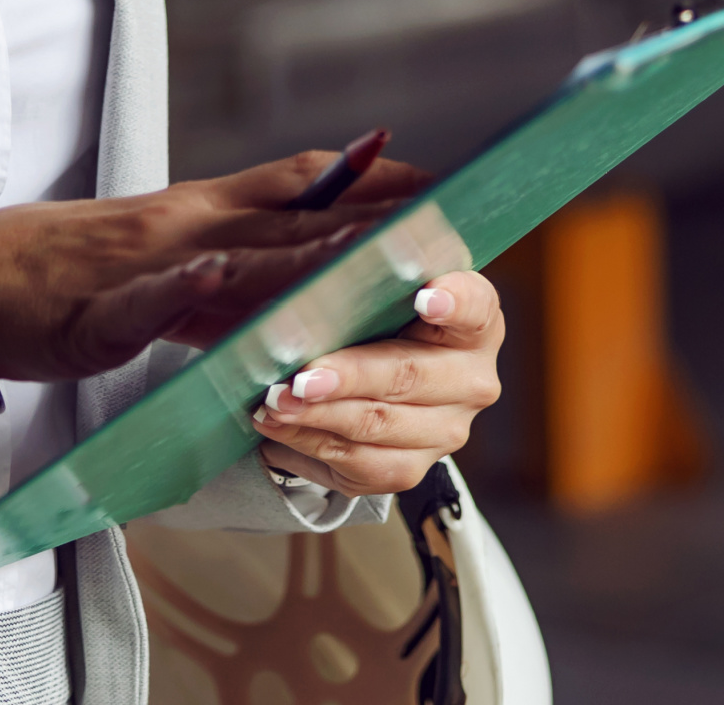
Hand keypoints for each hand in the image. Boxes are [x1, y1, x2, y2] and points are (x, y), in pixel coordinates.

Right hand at [0, 153, 428, 381]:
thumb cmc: (64, 275)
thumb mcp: (160, 255)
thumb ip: (231, 258)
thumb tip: (300, 268)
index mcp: (199, 210)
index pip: (301, 182)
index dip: (373, 180)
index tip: (440, 185)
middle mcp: (182, 224)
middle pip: (293, 216)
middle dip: (372, 221)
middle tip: (445, 224)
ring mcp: (140, 264)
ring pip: (239, 254)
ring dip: (309, 253)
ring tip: (373, 253)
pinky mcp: (95, 311)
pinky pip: (146, 298)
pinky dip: (186, 285)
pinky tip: (220, 279)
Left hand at [252, 270, 502, 495]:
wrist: (366, 381)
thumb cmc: (366, 319)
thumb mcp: (362, 287)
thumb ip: (339, 267)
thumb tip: (249, 255)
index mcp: (474, 319)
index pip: (474, 305)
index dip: (453, 300)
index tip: (424, 297)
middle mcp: (471, 378)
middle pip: (410, 375)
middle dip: (349, 376)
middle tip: (301, 377)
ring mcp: (446, 430)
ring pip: (378, 425)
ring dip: (318, 416)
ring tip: (272, 403)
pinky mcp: (412, 469)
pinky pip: (360, 466)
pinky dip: (311, 445)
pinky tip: (277, 428)